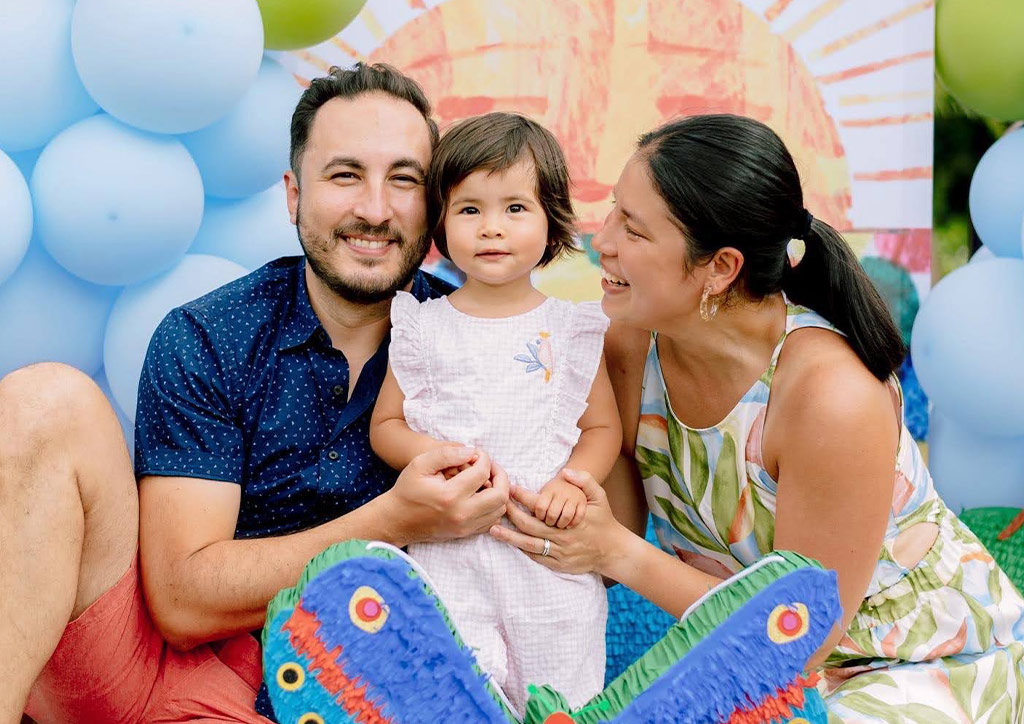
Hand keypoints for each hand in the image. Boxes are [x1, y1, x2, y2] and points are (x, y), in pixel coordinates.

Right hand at [385, 445, 508, 544]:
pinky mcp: (465, 534)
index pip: (482, 473)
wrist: (396, 520)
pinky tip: (482, 495)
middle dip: (501, 476)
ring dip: (499, 492)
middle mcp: (462, 514)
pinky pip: (492, 521)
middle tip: (490, 467)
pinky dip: (493, 507)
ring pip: (499, 510)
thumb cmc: (407, 490)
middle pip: (500, 495)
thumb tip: (472, 451)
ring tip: (487, 480)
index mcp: (450, 496)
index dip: (484, 458)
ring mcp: (465, 527)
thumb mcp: (420, 464)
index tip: (477, 454)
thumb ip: (446, 454)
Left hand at [490, 468, 622, 574]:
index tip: (511, 488)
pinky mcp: (559, 564)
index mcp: (568, 518)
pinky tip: (511, 542)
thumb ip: (585, 481)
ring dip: (509, 536)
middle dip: (511, 514)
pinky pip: (536, 557)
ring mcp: (559, 552)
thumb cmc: (604, 521)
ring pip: (529, 544)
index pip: (540, 506)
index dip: (524, 497)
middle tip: (497, 505)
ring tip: (493, 529)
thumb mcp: (600, 497)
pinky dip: (523, 549)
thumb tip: (566, 472)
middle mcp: (561, 536)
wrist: (613, 550)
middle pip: (529, 525)